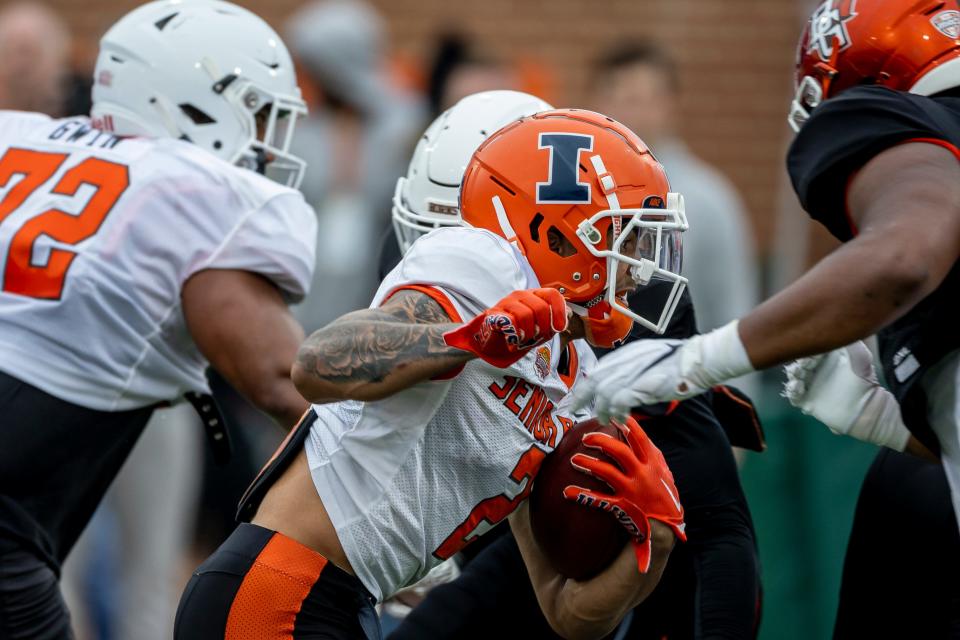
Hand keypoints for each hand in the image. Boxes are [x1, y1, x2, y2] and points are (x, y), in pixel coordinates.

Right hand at [444, 288, 566, 367]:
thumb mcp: (540, 329)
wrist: (490, 342)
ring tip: (524, 340)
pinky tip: (514, 341)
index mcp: (534, 296)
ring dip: (528, 334)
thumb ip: (554, 322)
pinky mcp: (494, 314)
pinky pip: (509, 322)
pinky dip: (515, 336)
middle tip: (537, 338)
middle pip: (541, 307)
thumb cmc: (516, 334)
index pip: (552, 294)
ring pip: (526, 315)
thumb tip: (569, 314)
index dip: (560, 311)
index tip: (559, 328)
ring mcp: (506, 303)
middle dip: (543, 328)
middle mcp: (521, 295)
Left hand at [562, 416, 685, 573]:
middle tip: (586, 437)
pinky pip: (600, 499)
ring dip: (589, 464)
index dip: (626, 424)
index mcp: (654, 463)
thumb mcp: (664, 472)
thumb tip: (640, 436)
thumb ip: (652, 455)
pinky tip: (568, 491)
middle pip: (620, 451)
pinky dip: (583, 495)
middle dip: (602, 441)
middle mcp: (643, 474)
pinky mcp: (623, 505)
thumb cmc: (665, 496)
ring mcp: (632, 490)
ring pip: (607, 472)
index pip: (640, 438)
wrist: (667, 527)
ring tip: (574, 459)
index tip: (613, 415)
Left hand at [573, 320, 752, 423]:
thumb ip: (633, 367)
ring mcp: (633, 372)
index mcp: (627, 353)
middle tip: (574, 410)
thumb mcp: (650, 359)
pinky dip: (616, 412)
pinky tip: (619, 419)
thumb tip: (621, 380)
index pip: (598, 370)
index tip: (578, 396)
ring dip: (601, 408)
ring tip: (603, 419)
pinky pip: (619, 401)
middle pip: (594, 380)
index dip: (586, 384)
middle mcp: (626, 360)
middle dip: (581, 396)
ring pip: (603, 393)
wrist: (699, 359)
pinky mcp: (642, 385)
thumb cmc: (680, 361)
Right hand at [783, 341, 909, 450]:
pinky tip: (797, 388)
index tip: (812, 349)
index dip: (808, 346)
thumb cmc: (865, 381)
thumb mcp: (862, 357)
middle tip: (804, 364)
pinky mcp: (806, 400)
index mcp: (827, 356)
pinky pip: (793, 394)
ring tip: (798, 376)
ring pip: (794, 375)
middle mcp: (816, 368)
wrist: (867, 410)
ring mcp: (810, 384)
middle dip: (799, 361)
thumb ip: (852, 342)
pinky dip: (792, 390)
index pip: (812, 347)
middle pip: (799, 360)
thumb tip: (842, 326)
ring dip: (794, 374)